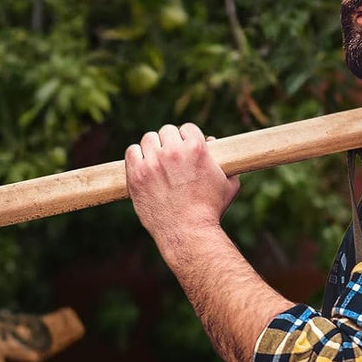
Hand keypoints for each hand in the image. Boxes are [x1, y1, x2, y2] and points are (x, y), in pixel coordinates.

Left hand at [125, 123, 239, 250]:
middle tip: (172, 156)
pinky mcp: (136, 174)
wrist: (188, 232)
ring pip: (148, 139)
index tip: (186, 146)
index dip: (188, 137)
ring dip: (153, 147)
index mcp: (197, 149)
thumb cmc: (211, 211)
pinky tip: (145, 165)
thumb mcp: (229, 185)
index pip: (188, 128)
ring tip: (158, 161)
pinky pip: (132, 152)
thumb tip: (217, 147)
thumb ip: (227, 164)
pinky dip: (138, 156)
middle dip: (171, 142)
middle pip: (167, 131)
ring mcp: (152, 162)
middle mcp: (173, 151)